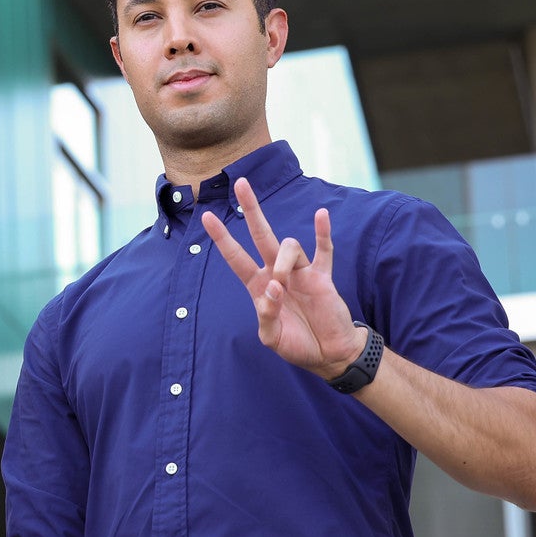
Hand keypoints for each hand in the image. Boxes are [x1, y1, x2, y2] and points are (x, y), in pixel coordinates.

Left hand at [201, 178, 364, 380]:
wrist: (329, 353)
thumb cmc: (297, 344)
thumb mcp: (272, 338)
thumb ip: (266, 317)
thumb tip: (273, 289)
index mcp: (259, 286)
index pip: (236, 257)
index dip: (222, 238)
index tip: (206, 216)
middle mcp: (277, 272)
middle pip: (261, 234)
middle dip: (251, 209)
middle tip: (241, 183)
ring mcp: (300, 272)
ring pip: (289, 246)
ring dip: (284, 261)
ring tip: (285, 285)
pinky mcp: (322, 276)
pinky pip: (324, 249)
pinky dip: (323, 232)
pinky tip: (321, 215)